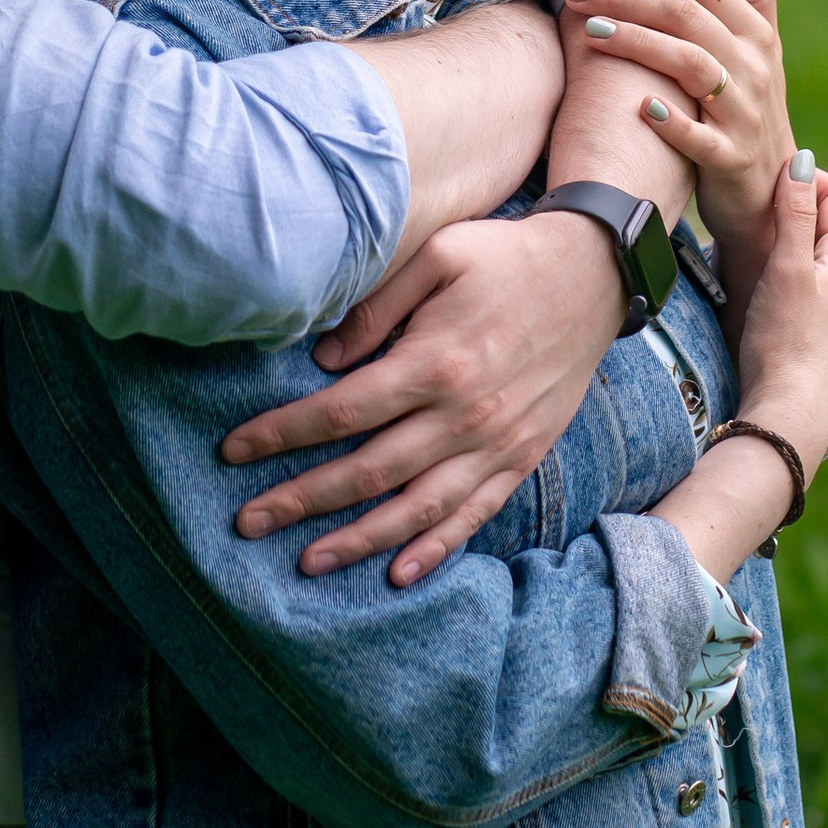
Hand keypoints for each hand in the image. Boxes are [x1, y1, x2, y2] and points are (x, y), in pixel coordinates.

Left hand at [218, 210, 625, 585]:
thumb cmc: (506, 256)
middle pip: (368, 471)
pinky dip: (435, 548)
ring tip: (307, 561)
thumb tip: (323, 360)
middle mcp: (465, 414)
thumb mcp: (438, 254)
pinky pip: (474, 514)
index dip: (282, 434)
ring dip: (358, 539)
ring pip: (417, 508)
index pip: (341, 411)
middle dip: (301, 499)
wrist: (594, 273)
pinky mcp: (523, 456)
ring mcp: (497, 443)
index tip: (233, 451)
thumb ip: (376, 307)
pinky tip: (398, 574)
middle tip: (247, 522)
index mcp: (435, 362)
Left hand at [562, 0, 794, 254]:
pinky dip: (672, 120)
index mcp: (755, 34)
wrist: (771, 193)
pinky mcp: (731, 158)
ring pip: (690, 64)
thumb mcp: (763, 52)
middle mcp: (754, 66)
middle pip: (687, 14)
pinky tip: (639, 105)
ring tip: (590, 31)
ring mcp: (744, 113)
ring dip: (638, 43)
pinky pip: (701, 137)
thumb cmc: (752, 111)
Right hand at [734, 153, 827, 464]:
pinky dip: (790, 272)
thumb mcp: (787, 266)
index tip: (772, 180)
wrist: (790, 410)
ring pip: (819, 258)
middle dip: (797, 206)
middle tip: (757, 205)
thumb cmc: (786, 337)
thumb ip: (794, 213)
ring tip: (755, 242)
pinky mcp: (821, 334)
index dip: (810, 177)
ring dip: (792, 241)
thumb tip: (803, 161)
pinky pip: (811, 287)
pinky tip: (764, 286)